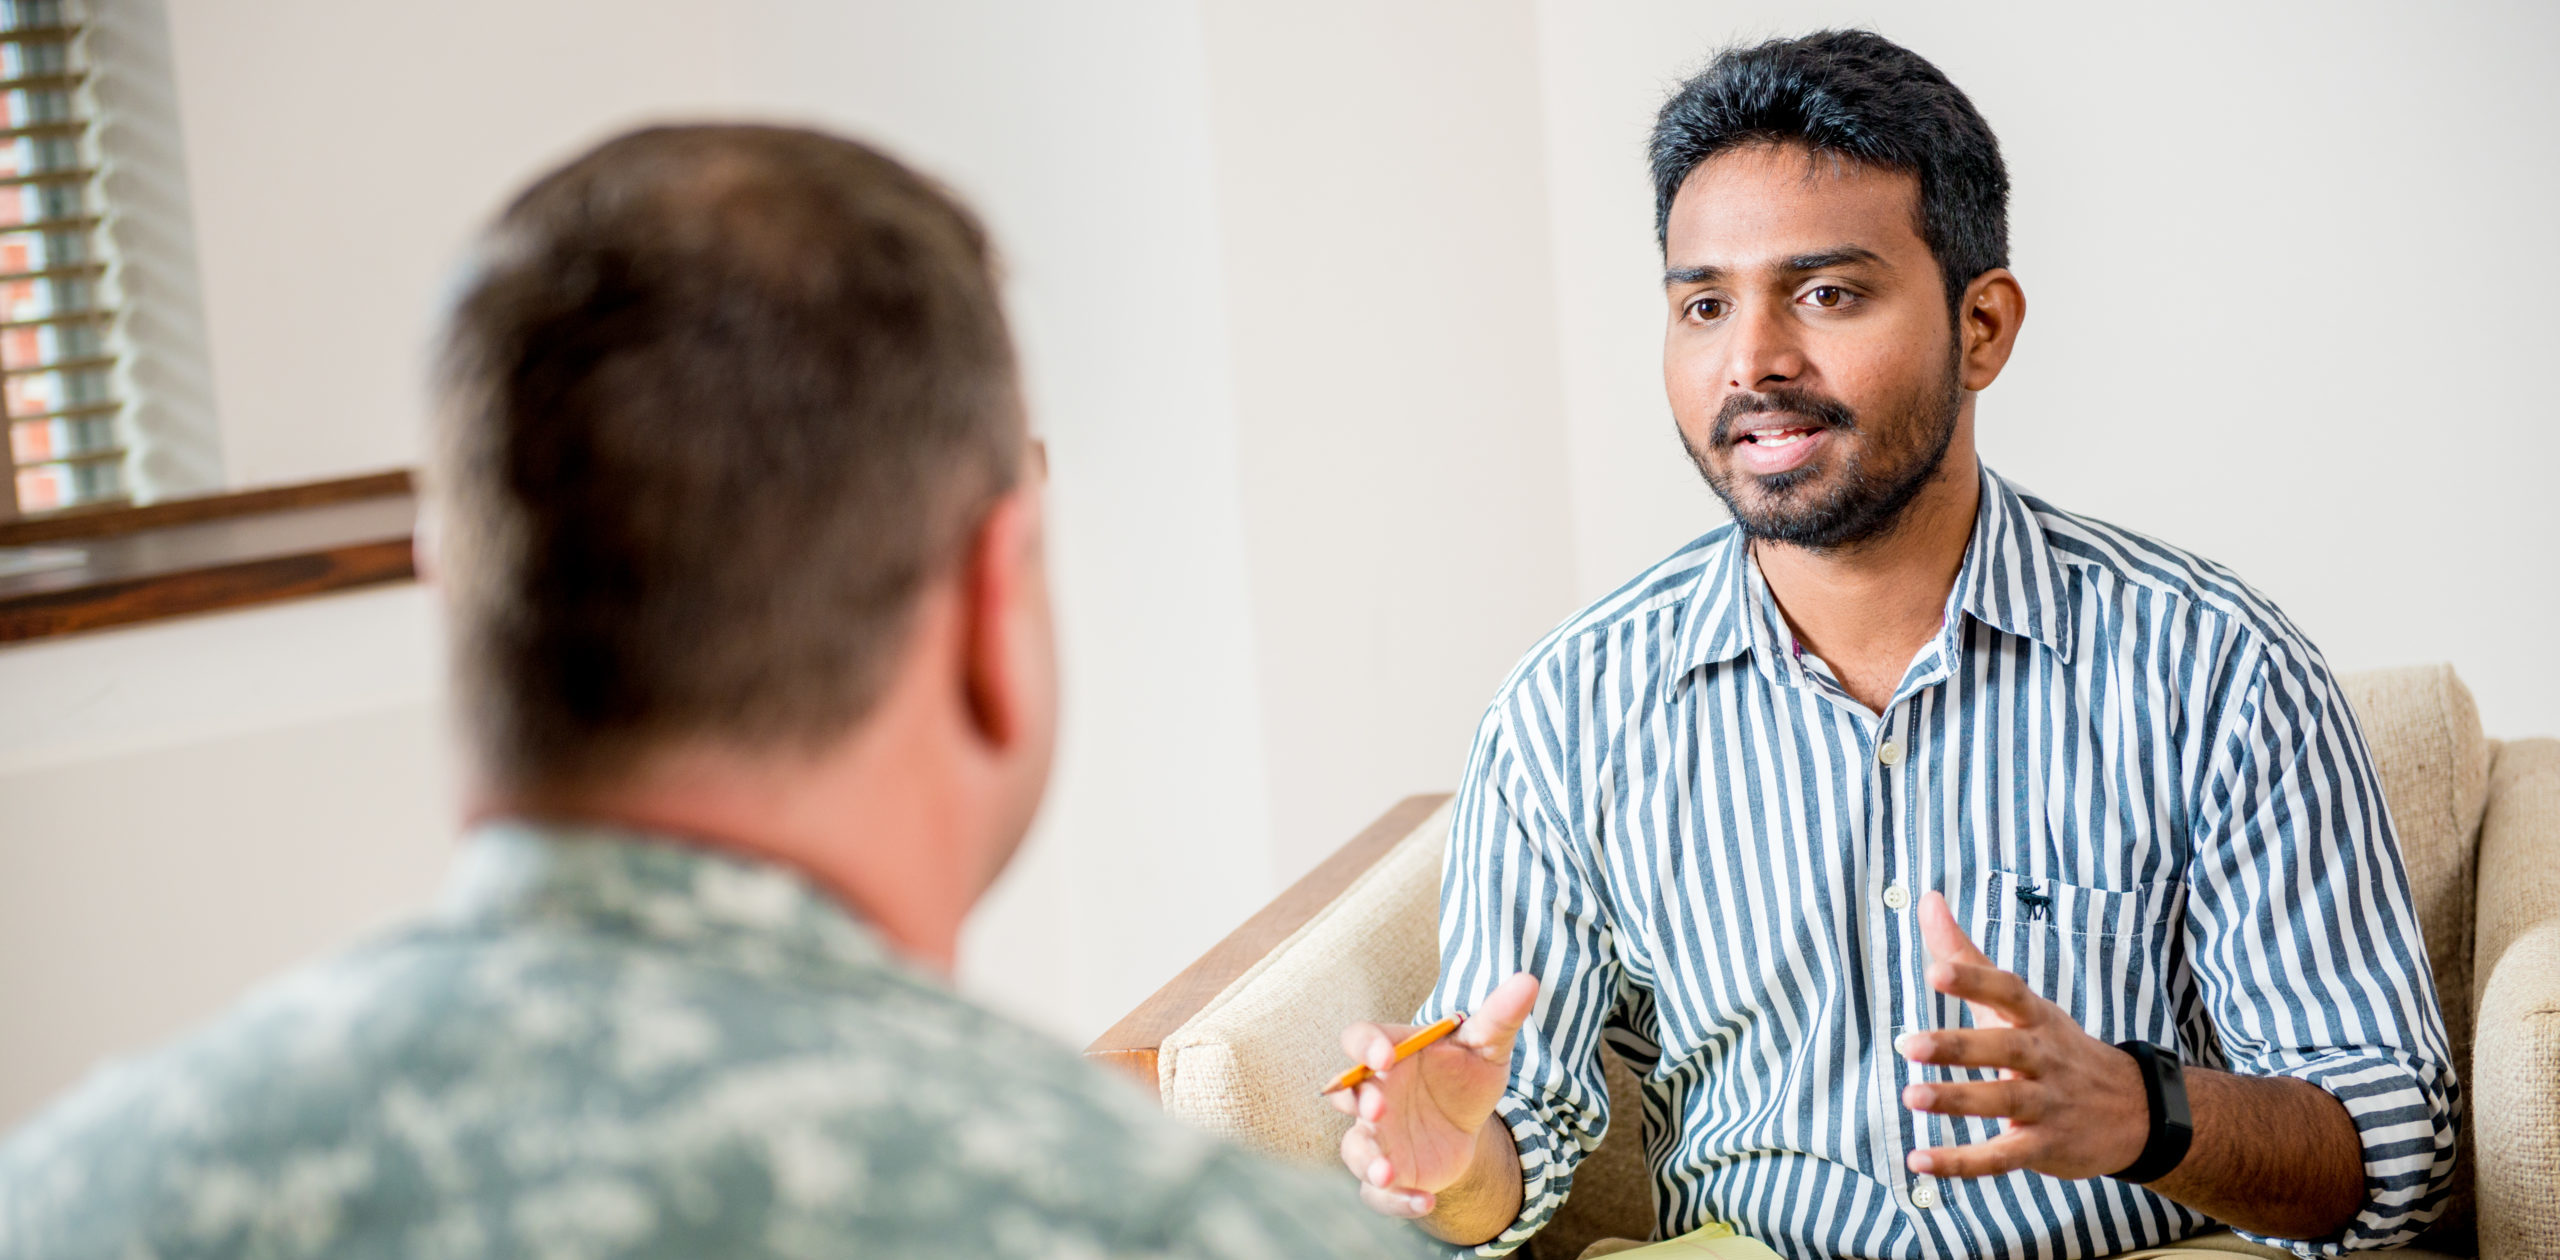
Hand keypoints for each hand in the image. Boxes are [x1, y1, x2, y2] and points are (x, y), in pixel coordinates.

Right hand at [1328, 972, 1538, 1218]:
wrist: (1468, 1124)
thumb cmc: (1466, 1075)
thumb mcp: (1487, 1046)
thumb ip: (1500, 1016)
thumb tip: (1528, 981)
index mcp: (1390, 1052)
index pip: (1360, 1039)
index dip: (1365, 1047)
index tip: (1385, 1057)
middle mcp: (1374, 1093)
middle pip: (1347, 1093)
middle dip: (1359, 1101)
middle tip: (1378, 1108)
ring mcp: (1378, 1135)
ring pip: (1356, 1148)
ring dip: (1368, 1160)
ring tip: (1388, 1173)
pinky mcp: (1390, 1172)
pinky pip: (1377, 1193)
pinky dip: (1396, 1201)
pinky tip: (1425, 1203)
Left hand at [1895, 890, 2149, 1180]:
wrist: (2136, 1112)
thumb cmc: (2055, 1047)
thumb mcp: (2018, 1002)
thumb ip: (1966, 954)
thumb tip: (1925, 897)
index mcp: (2034, 1018)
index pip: (2007, 991)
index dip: (1973, 981)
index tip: (1935, 970)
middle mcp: (2043, 1058)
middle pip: (2004, 1048)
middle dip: (1959, 1047)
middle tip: (1910, 1045)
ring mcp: (2047, 1104)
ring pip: (2002, 1102)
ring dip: (1957, 1101)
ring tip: (1911, 1096)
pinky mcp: (2044, 1147)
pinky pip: (2001, 1157)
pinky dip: (1962, 1162)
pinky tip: (1919, 1160)